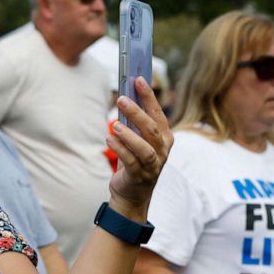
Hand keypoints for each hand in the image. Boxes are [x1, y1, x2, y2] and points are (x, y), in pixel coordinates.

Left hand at [106, 77, 172, 220]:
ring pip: (145, 147)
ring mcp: (153, 165)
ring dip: (129, 134)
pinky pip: (131, 162)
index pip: (158, 113)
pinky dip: (120, 149)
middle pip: (152, 128)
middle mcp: (162, 150)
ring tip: (114, 125)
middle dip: (137, 112)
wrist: (131, 194)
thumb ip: (133, 122)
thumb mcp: (135, 139)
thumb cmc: (133, 160)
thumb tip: (125, 96)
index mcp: (164, 137)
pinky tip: (109, 140)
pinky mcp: (140, 176)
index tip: (139, 79)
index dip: (149, 96)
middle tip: (122, 98)